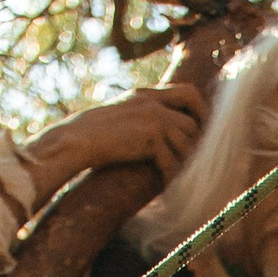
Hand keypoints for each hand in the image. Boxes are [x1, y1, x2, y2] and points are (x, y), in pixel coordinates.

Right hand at [18, 82, 207, 191]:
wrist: (76, 139)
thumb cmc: (93, 134)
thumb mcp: (123, 116)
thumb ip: (144, 116)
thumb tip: (167, 136)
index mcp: (146, 94)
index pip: (189, 92)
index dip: (201, 111)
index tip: (201, 131)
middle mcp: (153, 102)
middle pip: (193, 123)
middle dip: (194, 146)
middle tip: (188, 164)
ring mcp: (153, 118)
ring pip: (187, 143)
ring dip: (182, 163)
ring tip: (173, 177)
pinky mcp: (150, 137)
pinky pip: (173, 161)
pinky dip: (170, 176)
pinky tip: (164, 184)